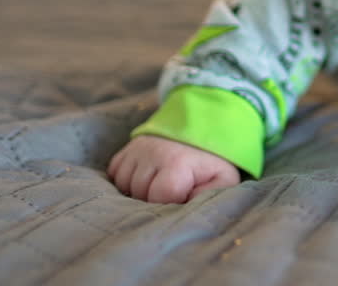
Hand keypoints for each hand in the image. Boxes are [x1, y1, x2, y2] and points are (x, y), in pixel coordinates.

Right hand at [107, 135, 239, 203]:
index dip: (170, 202)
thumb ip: (211, 195)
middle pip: (140, 192)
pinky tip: (146, 178)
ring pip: (125, 185)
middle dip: (154, 198)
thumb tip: (189, 206)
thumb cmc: (211, 163)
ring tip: (159, 184)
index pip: (160, 195)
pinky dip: (126, 181)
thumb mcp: (223, 179)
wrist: (200, 132)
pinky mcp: (126, 149)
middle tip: (173, 190)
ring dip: (139, 190)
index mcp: (177, 162)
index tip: (181, 196)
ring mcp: (137, 149)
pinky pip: (115, 174)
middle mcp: (152, 153)